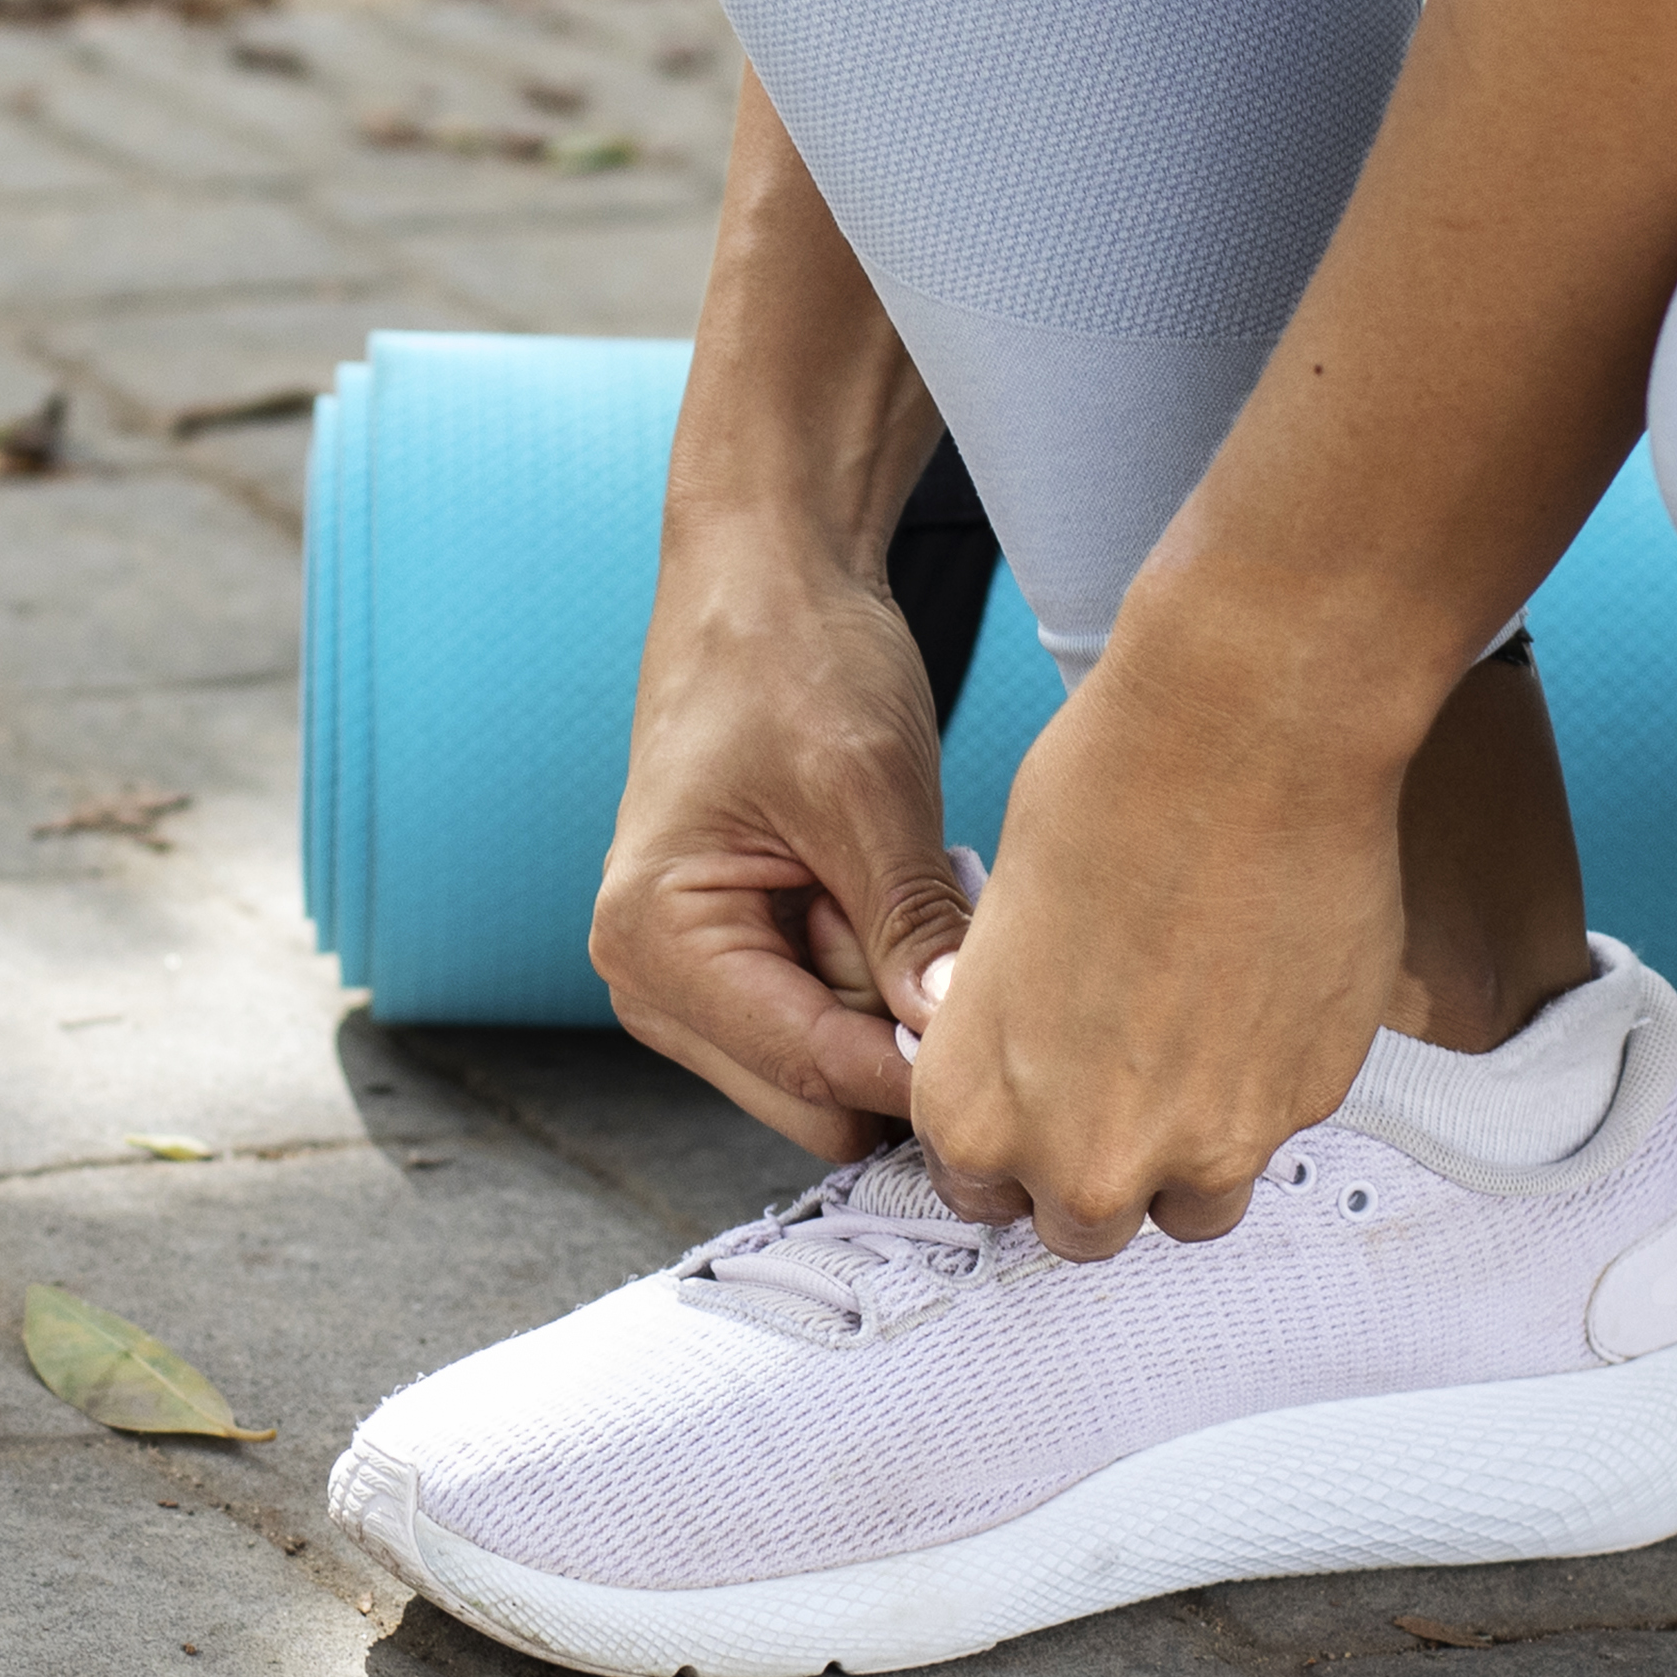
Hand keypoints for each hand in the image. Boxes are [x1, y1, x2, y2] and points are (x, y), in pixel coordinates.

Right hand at [591, 545, 974, 1163]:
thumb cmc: (795, 659)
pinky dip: (887, 979)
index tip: (1025, 1057)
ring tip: (921, 893)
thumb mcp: (867, 790)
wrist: (766, 581)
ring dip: (897, 1004)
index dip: (922, 1073)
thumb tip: (961, 1042)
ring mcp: (694, 981)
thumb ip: (909, 925)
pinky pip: (836, 1021)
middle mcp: (652, 981)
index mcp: (654, 940)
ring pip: (833, 1069)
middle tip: (964, 940)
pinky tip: (901, 899)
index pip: (811, 1066)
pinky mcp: (741, 964)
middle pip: (816, 1094)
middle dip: (902, 1039)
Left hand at [906, 633, 1407, 1256]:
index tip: (1034, 1101)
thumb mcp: (997, 927)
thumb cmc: (1101, 793)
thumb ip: (1007, 1030)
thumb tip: (1031, 1051)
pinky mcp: (1303, 1106)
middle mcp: (1085, 1157)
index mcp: (977, 1111)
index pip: (979, 1189)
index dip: (1009, 1143)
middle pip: (1085, 1224)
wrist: (1244, 741)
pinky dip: (1264, 1083)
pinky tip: (1258, 988)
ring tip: (1193, 1049)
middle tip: (1115, 1081)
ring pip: (1192, 1208)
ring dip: (1188, 1154)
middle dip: (1095, 1167)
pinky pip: (1274, 1130)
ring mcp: (1207, 1146)